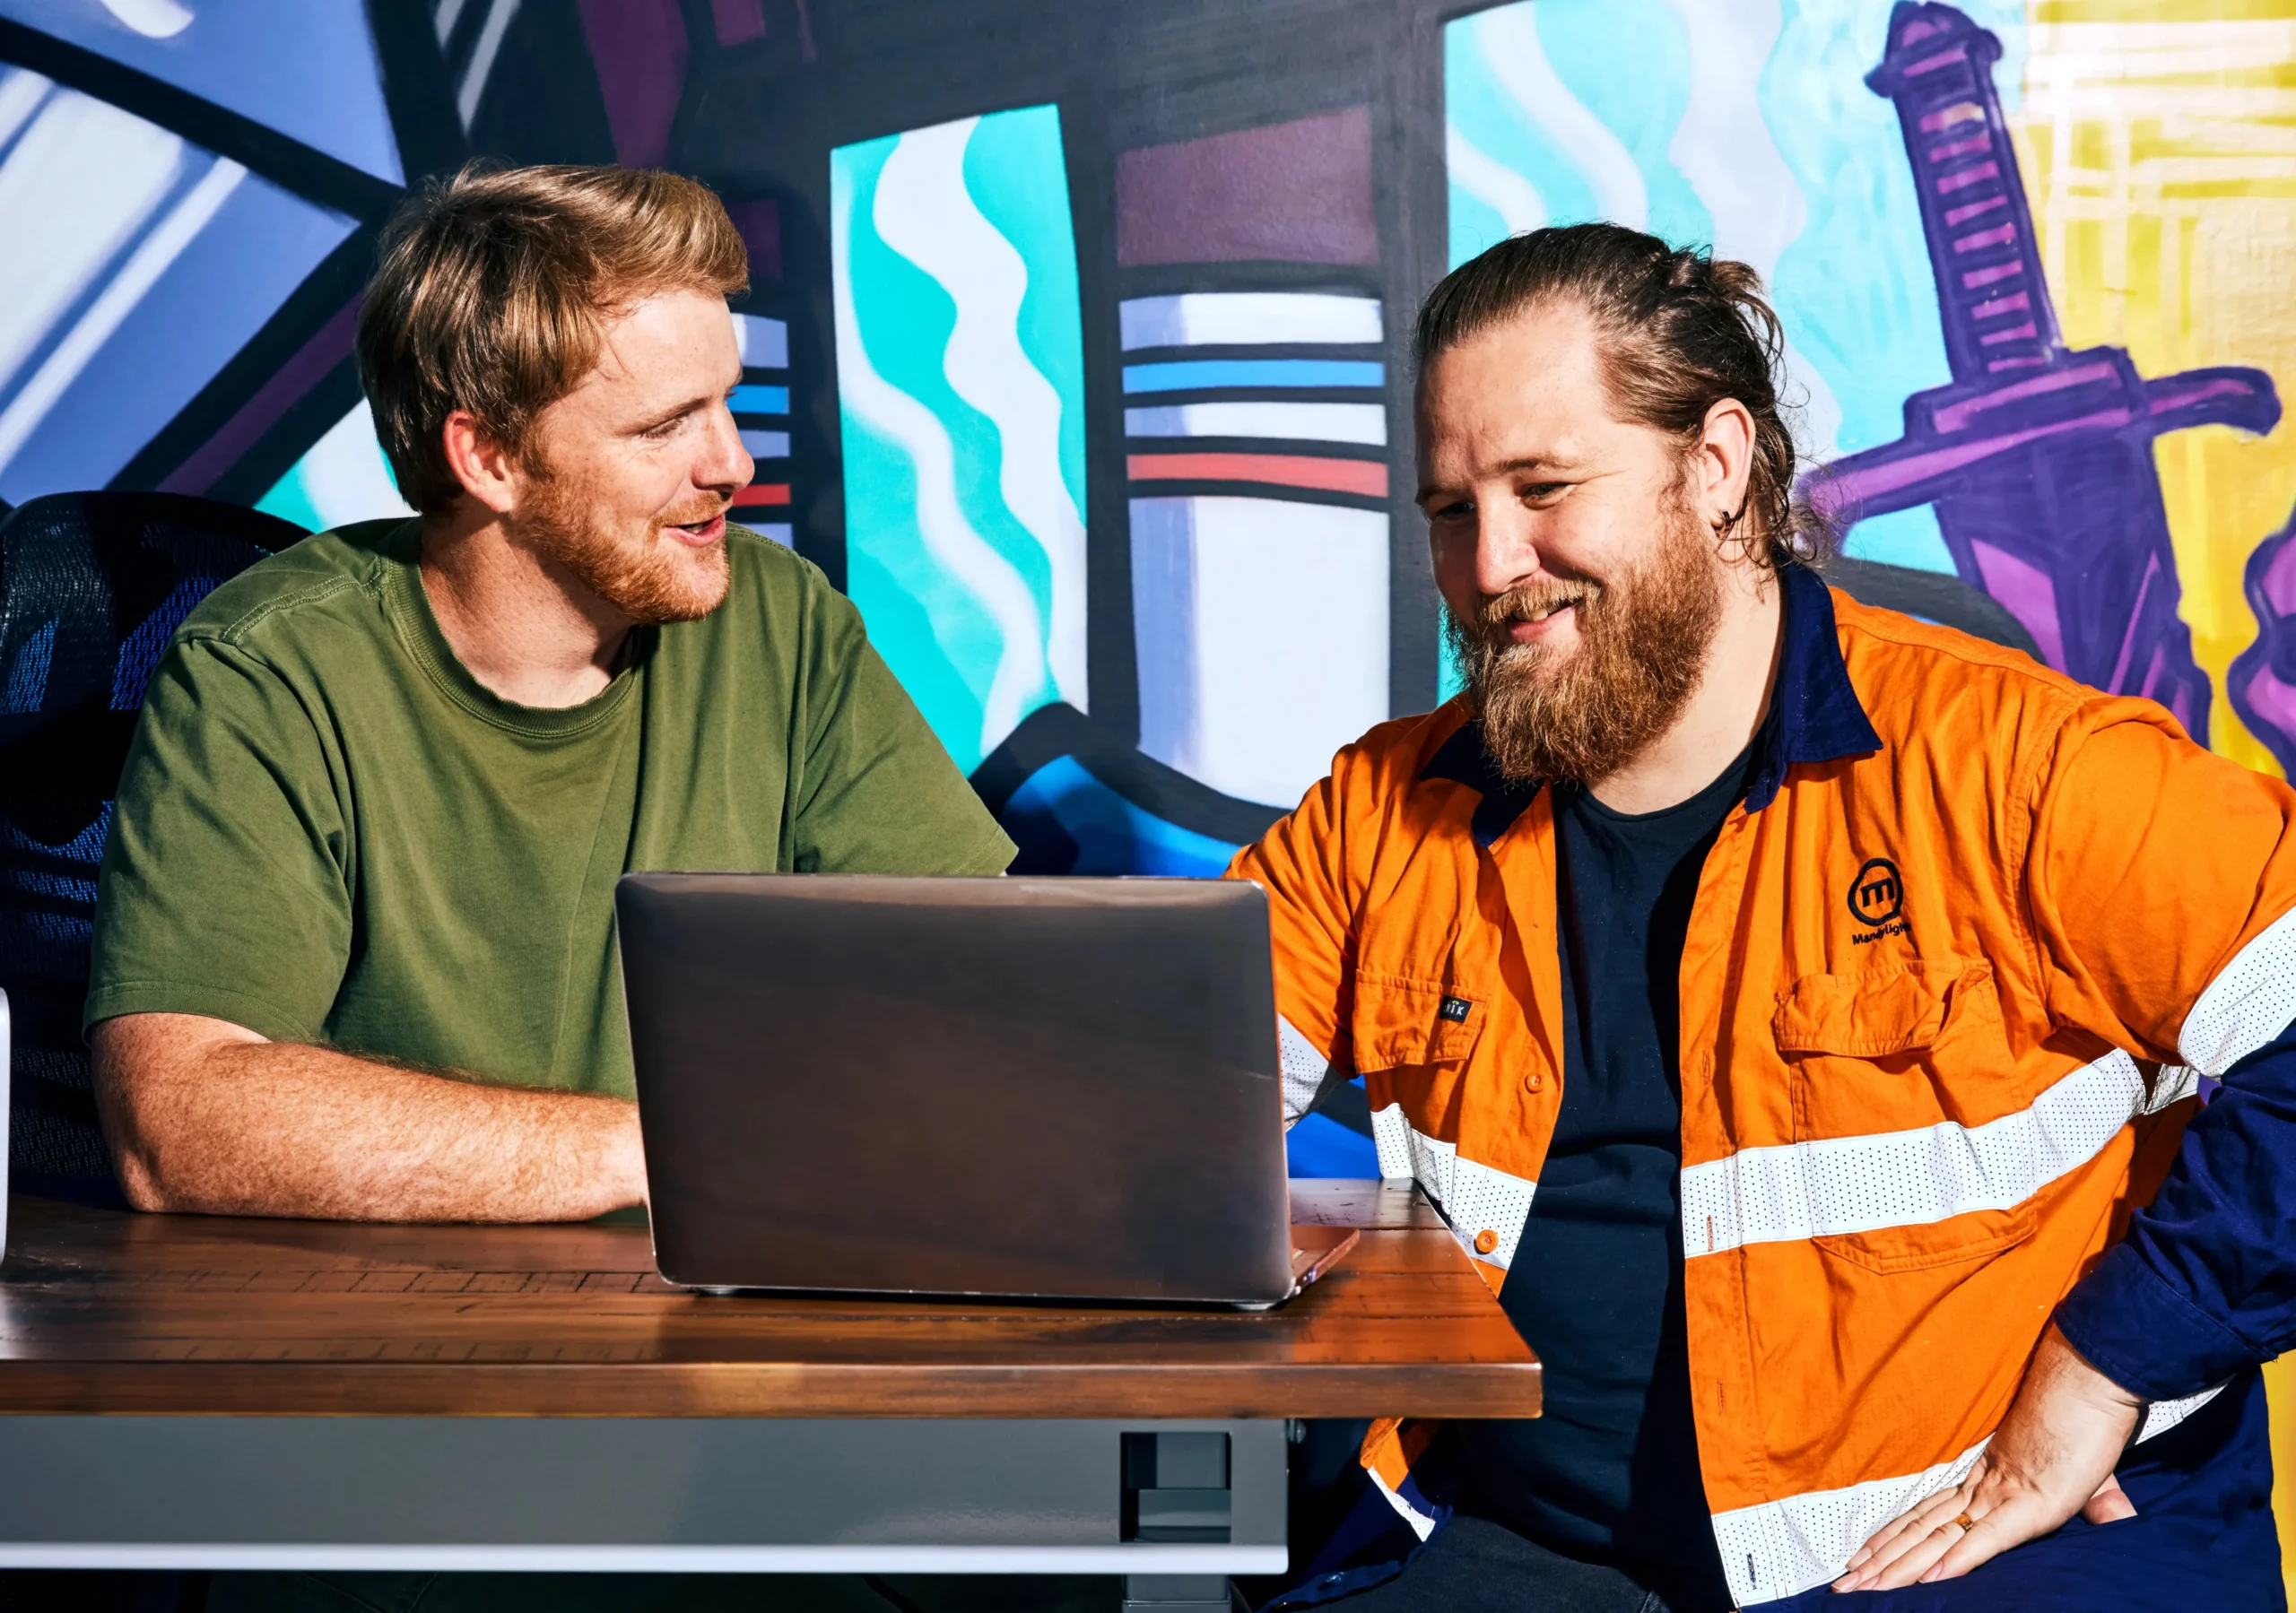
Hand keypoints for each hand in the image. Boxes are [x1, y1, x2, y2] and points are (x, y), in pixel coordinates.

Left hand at [1832, 1324, 2140, 1592]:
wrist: (2091, 1383)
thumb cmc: (2086, 1422)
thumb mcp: (2090, 1476)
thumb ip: (2101, 1505)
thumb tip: (2122, 1520)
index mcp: (1988, 1480)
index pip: (1930, 1515)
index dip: (1895, 1538)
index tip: (1864, 1557)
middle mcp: (1983, 1488)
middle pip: (1921, 1530)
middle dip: (1882, 1559)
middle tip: (1844, 1582)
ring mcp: (2003, 1495)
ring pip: (1939, 1537)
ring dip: (1901, 1565)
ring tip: (1866, 1585)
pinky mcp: (2031, 1504)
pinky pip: (1987, 1537)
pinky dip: (1958, 1558)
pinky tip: (1931, 1577)